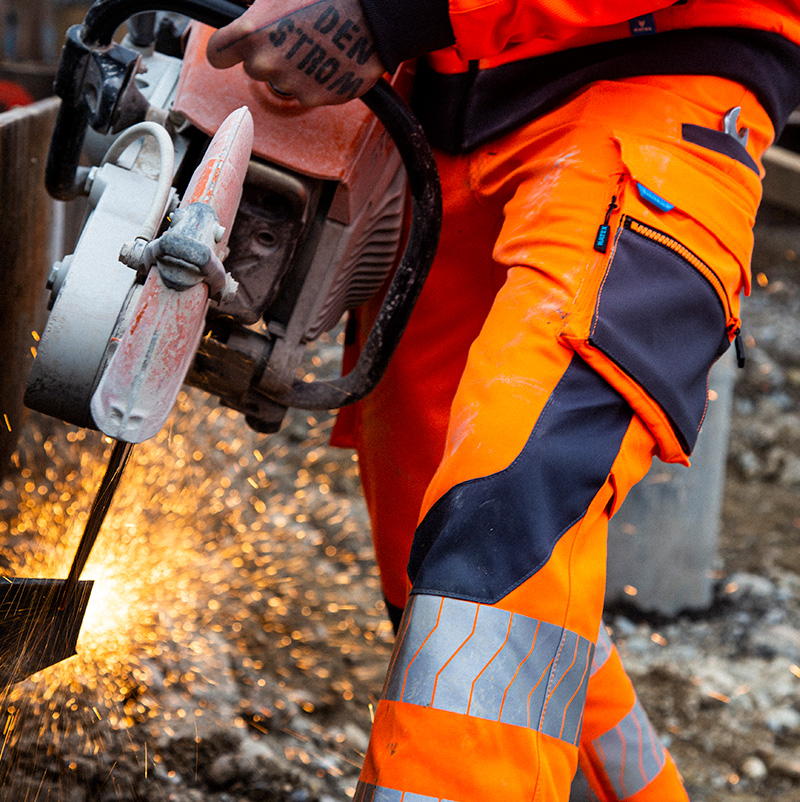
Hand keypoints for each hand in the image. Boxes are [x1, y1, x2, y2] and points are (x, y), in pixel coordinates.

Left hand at [207, 0, 384, 105]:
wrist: (371, 16)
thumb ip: (255, 12)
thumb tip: (247, 17)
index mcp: (250, 32)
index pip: (217, 54)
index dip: (224, 52)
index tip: (229, 52)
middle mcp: (266, 62)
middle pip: (253, 68)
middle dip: (268, 56)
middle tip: (293, 38)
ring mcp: (290, 83)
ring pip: (282, 82)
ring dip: (294, 70)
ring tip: (317, 46)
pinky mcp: (314, 98)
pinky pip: (307, 93)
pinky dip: (316, 82)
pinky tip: (330, 60)